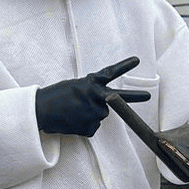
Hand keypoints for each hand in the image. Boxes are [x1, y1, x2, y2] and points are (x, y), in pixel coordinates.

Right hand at [35, 56, 150, 136]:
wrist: (39, 111)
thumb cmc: (54, 97)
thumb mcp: (74, 87)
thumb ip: (90, 92)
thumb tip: (104, 106)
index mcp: (90, 83)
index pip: (110, 72)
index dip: (124, 66)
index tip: (137, 60)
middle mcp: (96, 97)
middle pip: (120, 98)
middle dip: (136, 96)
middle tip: (149, 96)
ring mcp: (95, 113)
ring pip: (99, 115)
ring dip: (89, 114)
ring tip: (72, 112)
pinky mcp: (91, 127)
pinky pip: (92, 128)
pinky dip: (82, 126)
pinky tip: (71, 121)